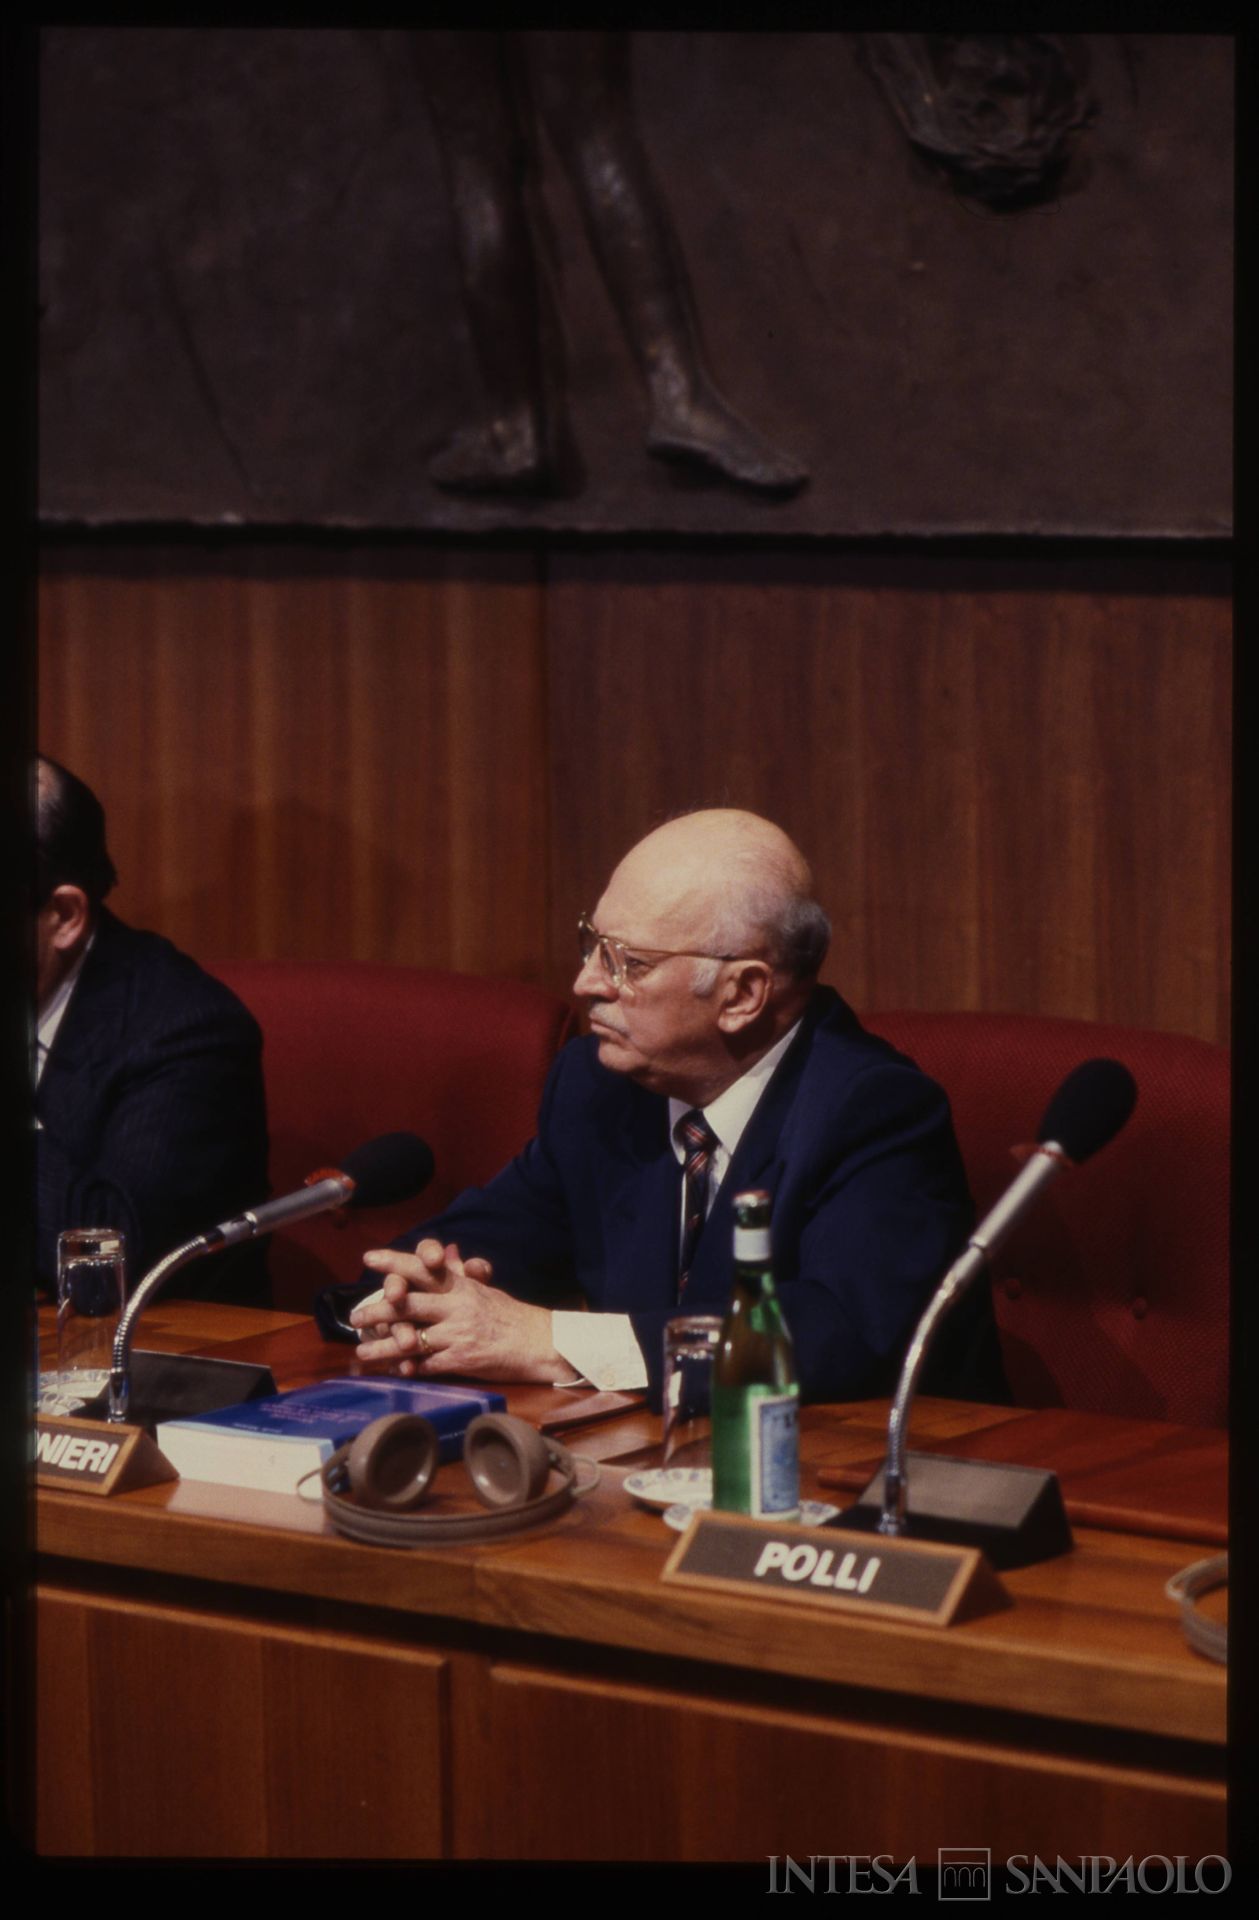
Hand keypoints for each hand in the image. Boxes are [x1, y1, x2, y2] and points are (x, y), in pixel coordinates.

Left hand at [350, 1240, 576, 1383]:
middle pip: (408, 1304)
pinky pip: (428, 1364)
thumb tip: (446, 1251)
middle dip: (377, 1310)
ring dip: (383, 1346)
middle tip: (354, 1318)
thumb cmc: (511, 1316)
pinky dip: (409, 1369)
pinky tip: (394, 1371)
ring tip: (361, 1351)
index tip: (370, 1258)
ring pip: (412, 1339)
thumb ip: (461, 1273)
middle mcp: (457, 1307)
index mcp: (461, 1287)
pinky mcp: (462, 1359)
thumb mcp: (485, 1290)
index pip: (422, 1268)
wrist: (539, 1343)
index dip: (394, 1262)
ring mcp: (458, 1333)